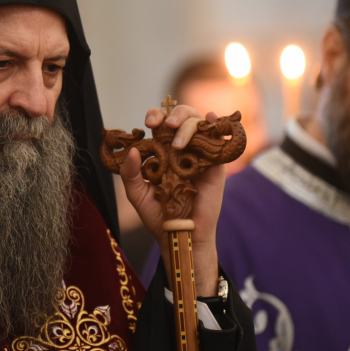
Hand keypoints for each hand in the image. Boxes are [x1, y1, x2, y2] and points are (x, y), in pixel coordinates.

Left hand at [118, 105, 223, 295]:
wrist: (180, 235)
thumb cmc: (158, 215)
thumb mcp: (137, 194)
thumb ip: (130, 173)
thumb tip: (132, 150)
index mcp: (162, 151)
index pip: (160, 124)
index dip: (156, 116)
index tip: (147, 124)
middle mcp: (181, 149)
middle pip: (182, 118)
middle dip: (174, 115)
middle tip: (166, 126)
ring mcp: (199, 155)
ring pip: (199, 124)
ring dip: (189, 125)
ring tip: (179, 143)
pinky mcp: (216, 165)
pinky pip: (219, 139)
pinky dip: (217, 125)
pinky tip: (212, 120)